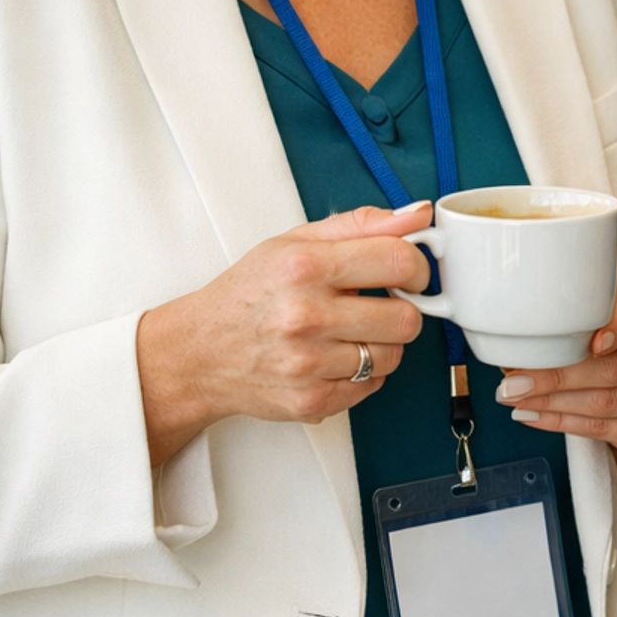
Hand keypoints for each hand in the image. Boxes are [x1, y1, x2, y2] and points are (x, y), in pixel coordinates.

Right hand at [137, 203, 429, 465]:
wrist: (198, 353)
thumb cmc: (247, 294)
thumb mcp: (294, 242)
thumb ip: (359, 225)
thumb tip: (417, 215)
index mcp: (304, 267)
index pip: (398, 261)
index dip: (418, 266)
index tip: (411, 272)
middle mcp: (305, 315)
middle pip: (406, 317)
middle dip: (402, 308)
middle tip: (380, 303)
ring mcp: (308, 363)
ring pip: (394, 355)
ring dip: (383, 342)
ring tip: (353, 331)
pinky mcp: (311, 401)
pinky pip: (371, 386)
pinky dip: (363, 372)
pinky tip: (336, 356)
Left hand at [497, 285, 616, 491]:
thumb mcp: (615, 307)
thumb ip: (583, 316)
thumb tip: (523, 337)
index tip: (590, 342)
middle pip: (615, 370)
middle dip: (558, 377)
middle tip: (516, 381)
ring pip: (608, 404)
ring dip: (555, 404)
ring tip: (519, 399)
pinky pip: (607, 430)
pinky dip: (566, 424)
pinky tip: (539, 415)